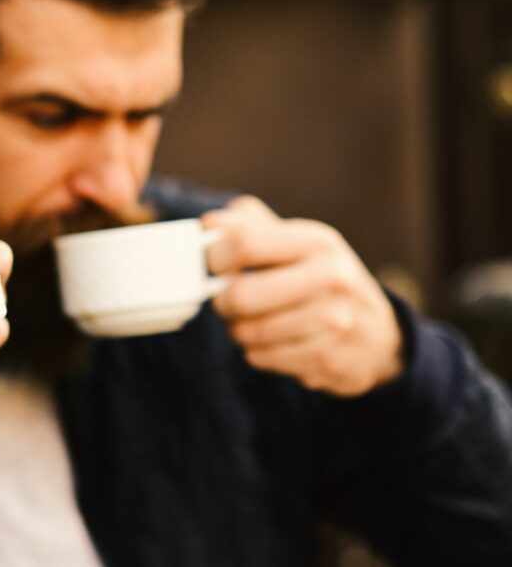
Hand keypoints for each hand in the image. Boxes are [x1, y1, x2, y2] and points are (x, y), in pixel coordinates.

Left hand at [202, 196, 402, 396]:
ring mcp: (335, 322)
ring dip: (237, 330)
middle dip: (221, 301)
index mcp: (317, 242)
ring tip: (249, 322)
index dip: (214, 256)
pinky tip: (272, 343)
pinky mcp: (328, 360)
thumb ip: (249, 226)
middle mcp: (332, 278)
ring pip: (247, 332)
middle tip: (225, 301)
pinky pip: (261, 358)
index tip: (211, 265)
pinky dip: (256, 353)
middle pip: (240, 294)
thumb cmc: (319, 279)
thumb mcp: (295, 242)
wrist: (377, 334)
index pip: (245, 242)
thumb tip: (209, 225)